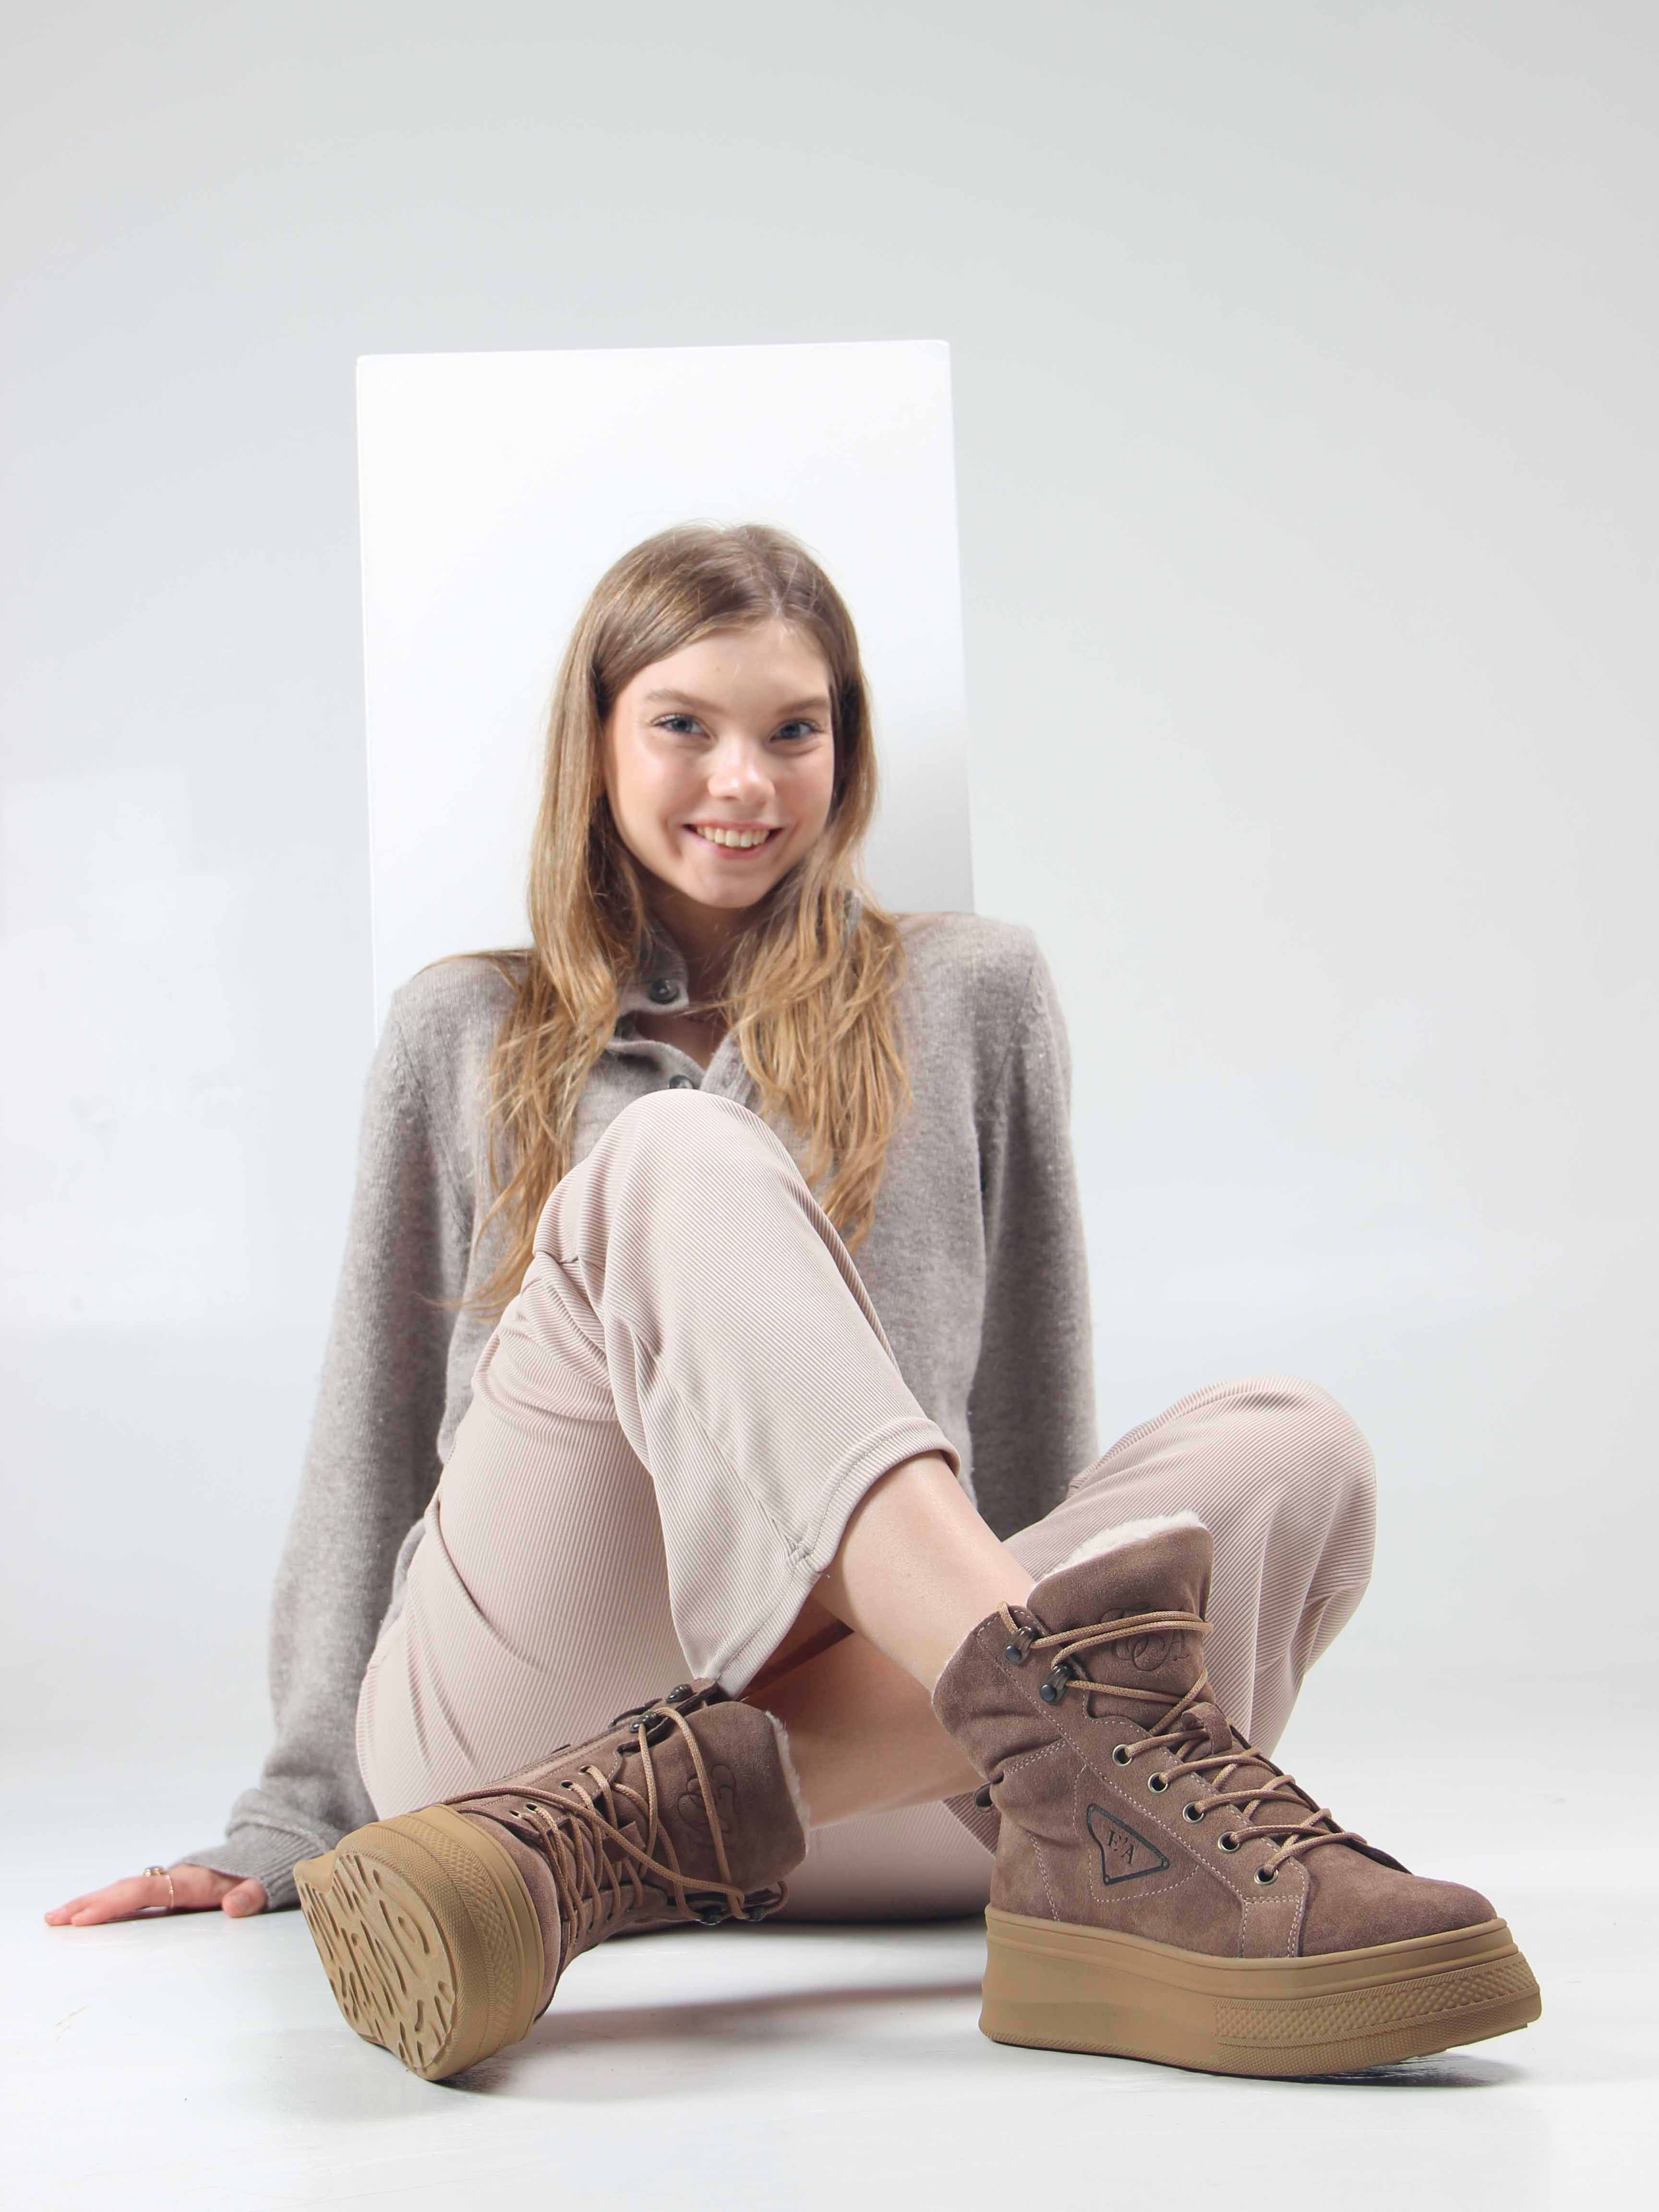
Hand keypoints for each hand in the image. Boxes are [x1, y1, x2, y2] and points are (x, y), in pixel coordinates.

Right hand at [44, 1862, 268, 1925]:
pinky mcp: (168, 1889)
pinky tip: (84, 1916)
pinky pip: (131, 1896)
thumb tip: (235, 1907)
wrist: (268, 1850)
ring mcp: (169, 1883)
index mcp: (193, 1881)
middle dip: (89, 1904)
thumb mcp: (264, 1886)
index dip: (116, 1904)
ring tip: (56, 1918)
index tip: (84, 1917)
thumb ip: (252, 1896)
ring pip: (123, 1891)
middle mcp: (175, 1879)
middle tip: (54, 1919)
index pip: (147, 1893)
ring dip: (90, 1903)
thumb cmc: (263, 1873)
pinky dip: (106, 1903)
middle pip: (125, 1890)